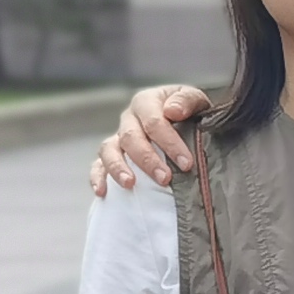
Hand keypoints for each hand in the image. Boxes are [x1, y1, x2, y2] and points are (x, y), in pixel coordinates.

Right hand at [93, 84, 210, 197]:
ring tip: (130, 184)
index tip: (186, 163)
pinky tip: (102, 192)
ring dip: (118, 167)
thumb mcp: (196, 101)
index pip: (154, 121)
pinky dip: (98, 177)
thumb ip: (187, 101)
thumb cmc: (190, 112)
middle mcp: (129, 119)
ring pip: (109, 150)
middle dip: (147, 159)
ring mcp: (118, 138)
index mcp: (147, 102)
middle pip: (131, 137)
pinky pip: (98, 165)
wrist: (186, 121)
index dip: (169, 143)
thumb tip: (172, 111)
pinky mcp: (112, 156)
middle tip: (165, 178)